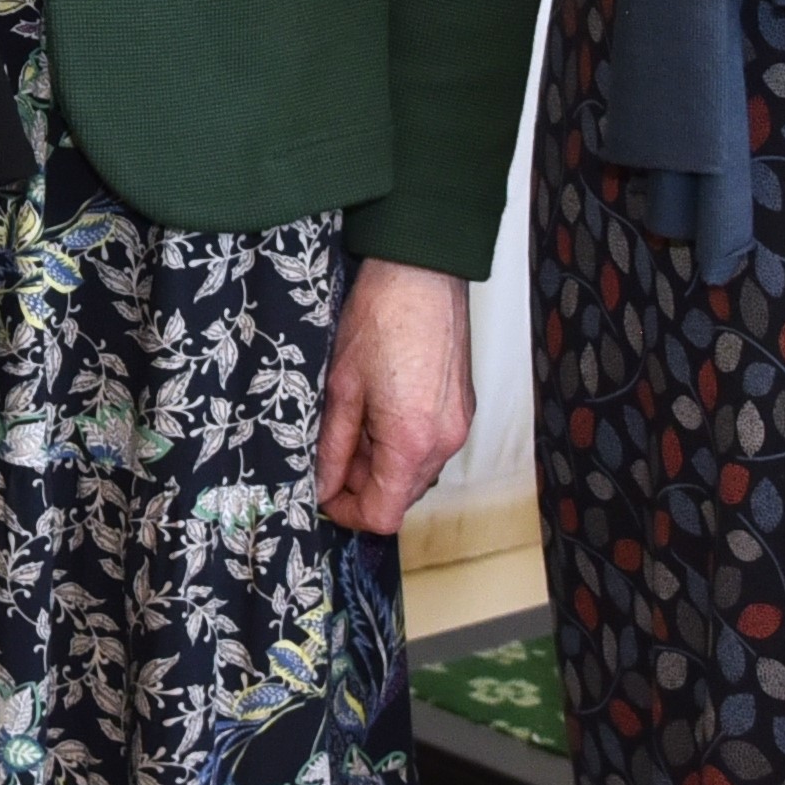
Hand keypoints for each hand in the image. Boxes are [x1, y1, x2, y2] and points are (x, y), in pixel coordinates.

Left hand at [315, 255, 476, 537]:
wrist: (422, 270)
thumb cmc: (381, 317)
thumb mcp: (341, 387)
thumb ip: (332, 445)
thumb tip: (322, 483)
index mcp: (412, 443)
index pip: (383, 514)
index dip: (347, 512)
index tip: (323, 494)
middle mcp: (444, 442)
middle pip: (401, 494)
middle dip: (361, 483)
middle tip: (330, 450)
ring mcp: (458, 426)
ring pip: (415, 471)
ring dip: (381, 462)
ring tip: (353, 421)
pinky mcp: (462, 408)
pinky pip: (429, 445)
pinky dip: (401, 442)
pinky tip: (378, 407)